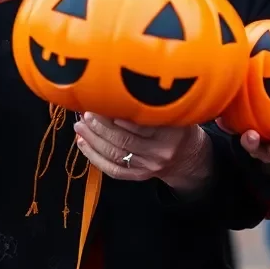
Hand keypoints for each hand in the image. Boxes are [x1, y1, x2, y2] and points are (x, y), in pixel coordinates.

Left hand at [74, 113, 212, 192]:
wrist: (189, 156)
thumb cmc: (179, 127)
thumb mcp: (178, 112)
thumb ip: (157, 104)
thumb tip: (121, 92)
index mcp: (172, 132)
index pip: (141, 124)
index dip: (119, 114)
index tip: (103, 101)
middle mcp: (160, 151)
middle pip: (124, 140)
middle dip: (101, 126)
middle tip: (86, 113)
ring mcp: (148, 166)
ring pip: (115, 154)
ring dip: (93, 140)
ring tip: (80, 125)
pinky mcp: (138, 176)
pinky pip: (112, 169)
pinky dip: (94, 157)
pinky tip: (83, 143)